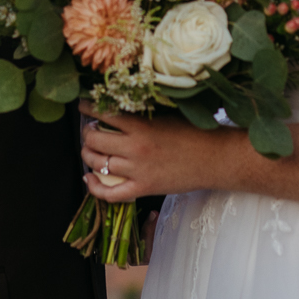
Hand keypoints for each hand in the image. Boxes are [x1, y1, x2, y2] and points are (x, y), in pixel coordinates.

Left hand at [79, 100, 234, 203]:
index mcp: (141, 126)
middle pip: (94, 139)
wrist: (214, 158)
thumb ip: (142, 115)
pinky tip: (90, 178)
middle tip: (88, 130)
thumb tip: (119, 109)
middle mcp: (135, 148)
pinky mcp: (143, 188)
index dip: (88, 108)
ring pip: (98, 163)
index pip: (103, 113)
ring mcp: (137, 170)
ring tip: (89, 150)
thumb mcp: (166, 116)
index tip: (83, 105)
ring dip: (88, 155)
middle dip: (86, 133)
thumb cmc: (194, 134)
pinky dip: (95, 187)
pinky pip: (111, 193)